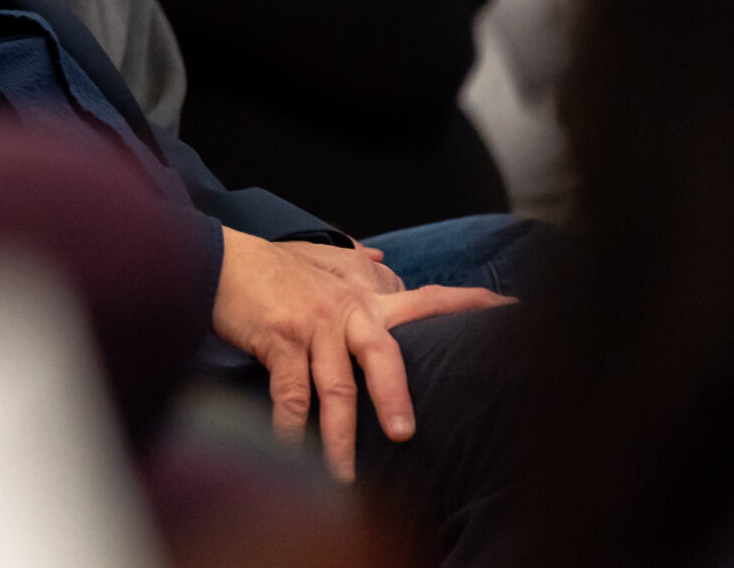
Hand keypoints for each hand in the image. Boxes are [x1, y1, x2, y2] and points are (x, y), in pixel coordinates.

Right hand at [211, 227, 508, 480]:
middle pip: (382, 354)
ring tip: (346, 477)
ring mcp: (312, 326)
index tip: (512, 312)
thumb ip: (357, 265)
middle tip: (406, 435)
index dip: (469, 306)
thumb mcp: (323, 262)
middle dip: (396, 395)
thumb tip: (383, 256)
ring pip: (334, 388)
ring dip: (339, 436)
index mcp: (364, 297)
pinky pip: (289, 393)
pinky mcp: (278, 340)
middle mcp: (345, 311)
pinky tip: (291, 453)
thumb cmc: (276, 268)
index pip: (427, 299)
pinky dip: (289, 427)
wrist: (221, 260)